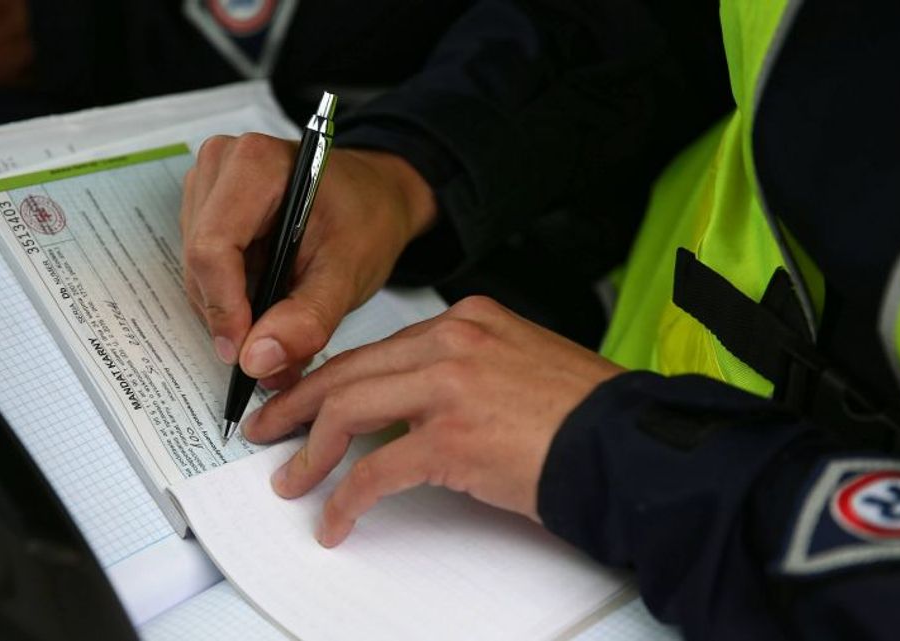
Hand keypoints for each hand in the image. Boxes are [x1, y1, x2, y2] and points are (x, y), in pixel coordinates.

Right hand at [180, 133, 436, 388]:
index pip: (213, 248)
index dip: (224, 309)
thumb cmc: (367, 221)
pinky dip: (231, 298)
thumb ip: (307, 319)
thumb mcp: (348, 274)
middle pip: (200, 263)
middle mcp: (222, 164)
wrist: (375, 197)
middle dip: (232, 318)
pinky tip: (267, 305)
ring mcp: (208, 184)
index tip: (247, 356)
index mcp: (256, 164)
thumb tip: (257, 361)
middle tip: (274, 357)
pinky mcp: (205, 207)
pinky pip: (202, 268)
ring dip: (232, 312)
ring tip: (279, 330)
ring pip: (197, 271)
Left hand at [241, 296, 624, 546]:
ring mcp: (449, 387)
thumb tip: (415, 403)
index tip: (307, 397)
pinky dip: (345, 498)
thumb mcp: (520, 363)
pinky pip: (374, 470)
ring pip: (347, 411)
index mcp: (468, 319)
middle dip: (297, 404)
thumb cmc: (586, 413)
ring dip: (310, 451)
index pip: (378, 347)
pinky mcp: (451, 440)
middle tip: (269, 429)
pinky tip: (337, 519)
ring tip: (290, 479)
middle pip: (348, 371)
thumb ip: (464, 369)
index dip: (332, 376)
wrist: (630, 444)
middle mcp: (453, 342)